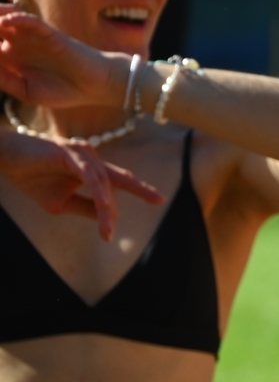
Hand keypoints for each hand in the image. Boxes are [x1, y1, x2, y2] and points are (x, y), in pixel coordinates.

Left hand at [0, 9, 122, 110]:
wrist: (96, 86)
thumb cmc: (63, 90)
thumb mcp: (25, 90)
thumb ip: (2, 79)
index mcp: (8, 56)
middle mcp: (16, 42)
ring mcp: (31, 36)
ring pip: (5, 19)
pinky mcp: (49, 33)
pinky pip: (30, 21)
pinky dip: (16, 18)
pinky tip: (5, 23)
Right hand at [0, 132, 163, 239]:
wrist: (5, 160)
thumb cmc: (32, 178)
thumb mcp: (62, 202)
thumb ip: (86, 207)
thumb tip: (106, 217)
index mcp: (92, 168)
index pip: (120, 180)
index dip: (140, 189)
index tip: (160, 199)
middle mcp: (91, 158)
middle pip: (119, 178)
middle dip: (140, 189)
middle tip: (159, 199)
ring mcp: (81, 152)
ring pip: (103, 182)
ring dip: (106, 207)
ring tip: (108, 230)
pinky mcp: (68, 151)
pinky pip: (87, 173)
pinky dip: (97, 188)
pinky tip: (104, 202)